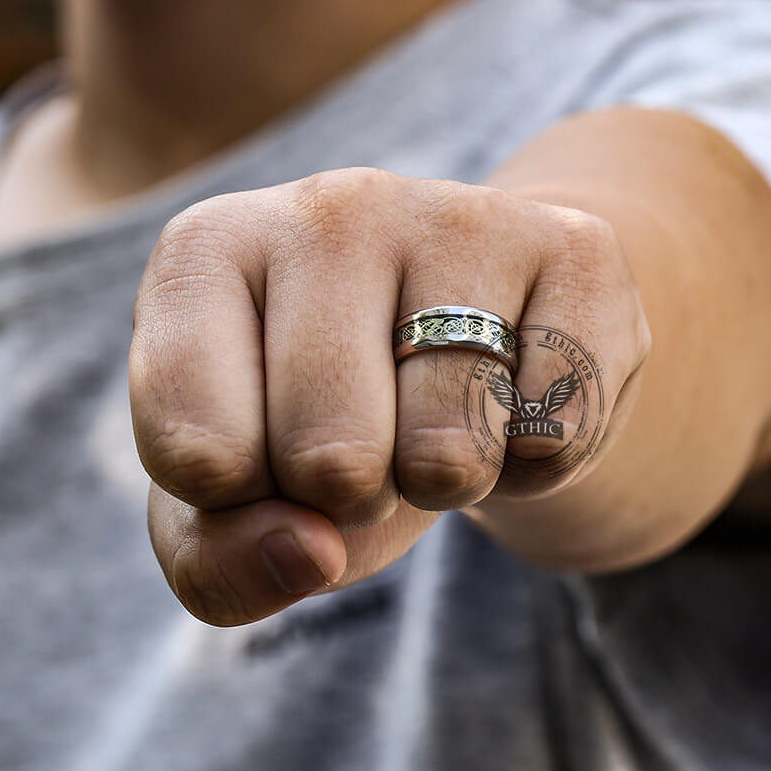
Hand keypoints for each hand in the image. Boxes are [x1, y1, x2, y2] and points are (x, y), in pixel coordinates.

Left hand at [129, 167, 649, 625]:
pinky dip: (537, 465)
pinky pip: (559, 435)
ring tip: (437, 416)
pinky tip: (514, 400)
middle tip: (368, 439)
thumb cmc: (322, 419)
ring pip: (451, 453)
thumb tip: (305, 552)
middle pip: (329, 455)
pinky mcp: (572, 247)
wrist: (456, 339)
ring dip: (448, 481)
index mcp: (209, 252)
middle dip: (354, 495)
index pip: (197, 450)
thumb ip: (221, 562)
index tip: (263, 457)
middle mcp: (328, 208)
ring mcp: (456, 214)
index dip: (242, 501)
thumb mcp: (237, 506)